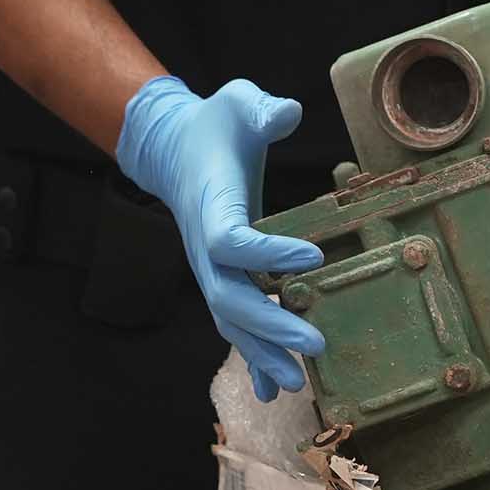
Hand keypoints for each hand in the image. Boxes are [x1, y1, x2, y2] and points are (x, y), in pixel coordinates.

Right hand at [117, 76, 325, 401]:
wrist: (176, 147)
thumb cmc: (214, 124)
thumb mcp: (238, 102)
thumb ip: (261, 108)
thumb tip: (286, 112)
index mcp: (212, 205)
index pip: (231, 241)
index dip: (268, 255)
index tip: (314, 257)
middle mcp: (205, 245)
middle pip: (228, 296)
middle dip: (270, 325)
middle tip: (314, 344)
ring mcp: (209, 266)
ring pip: (230, 319)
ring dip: (261, 353)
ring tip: (296, 382)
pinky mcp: (220, 276)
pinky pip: (233, 322)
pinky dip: (251, 356)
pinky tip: (270, 387)